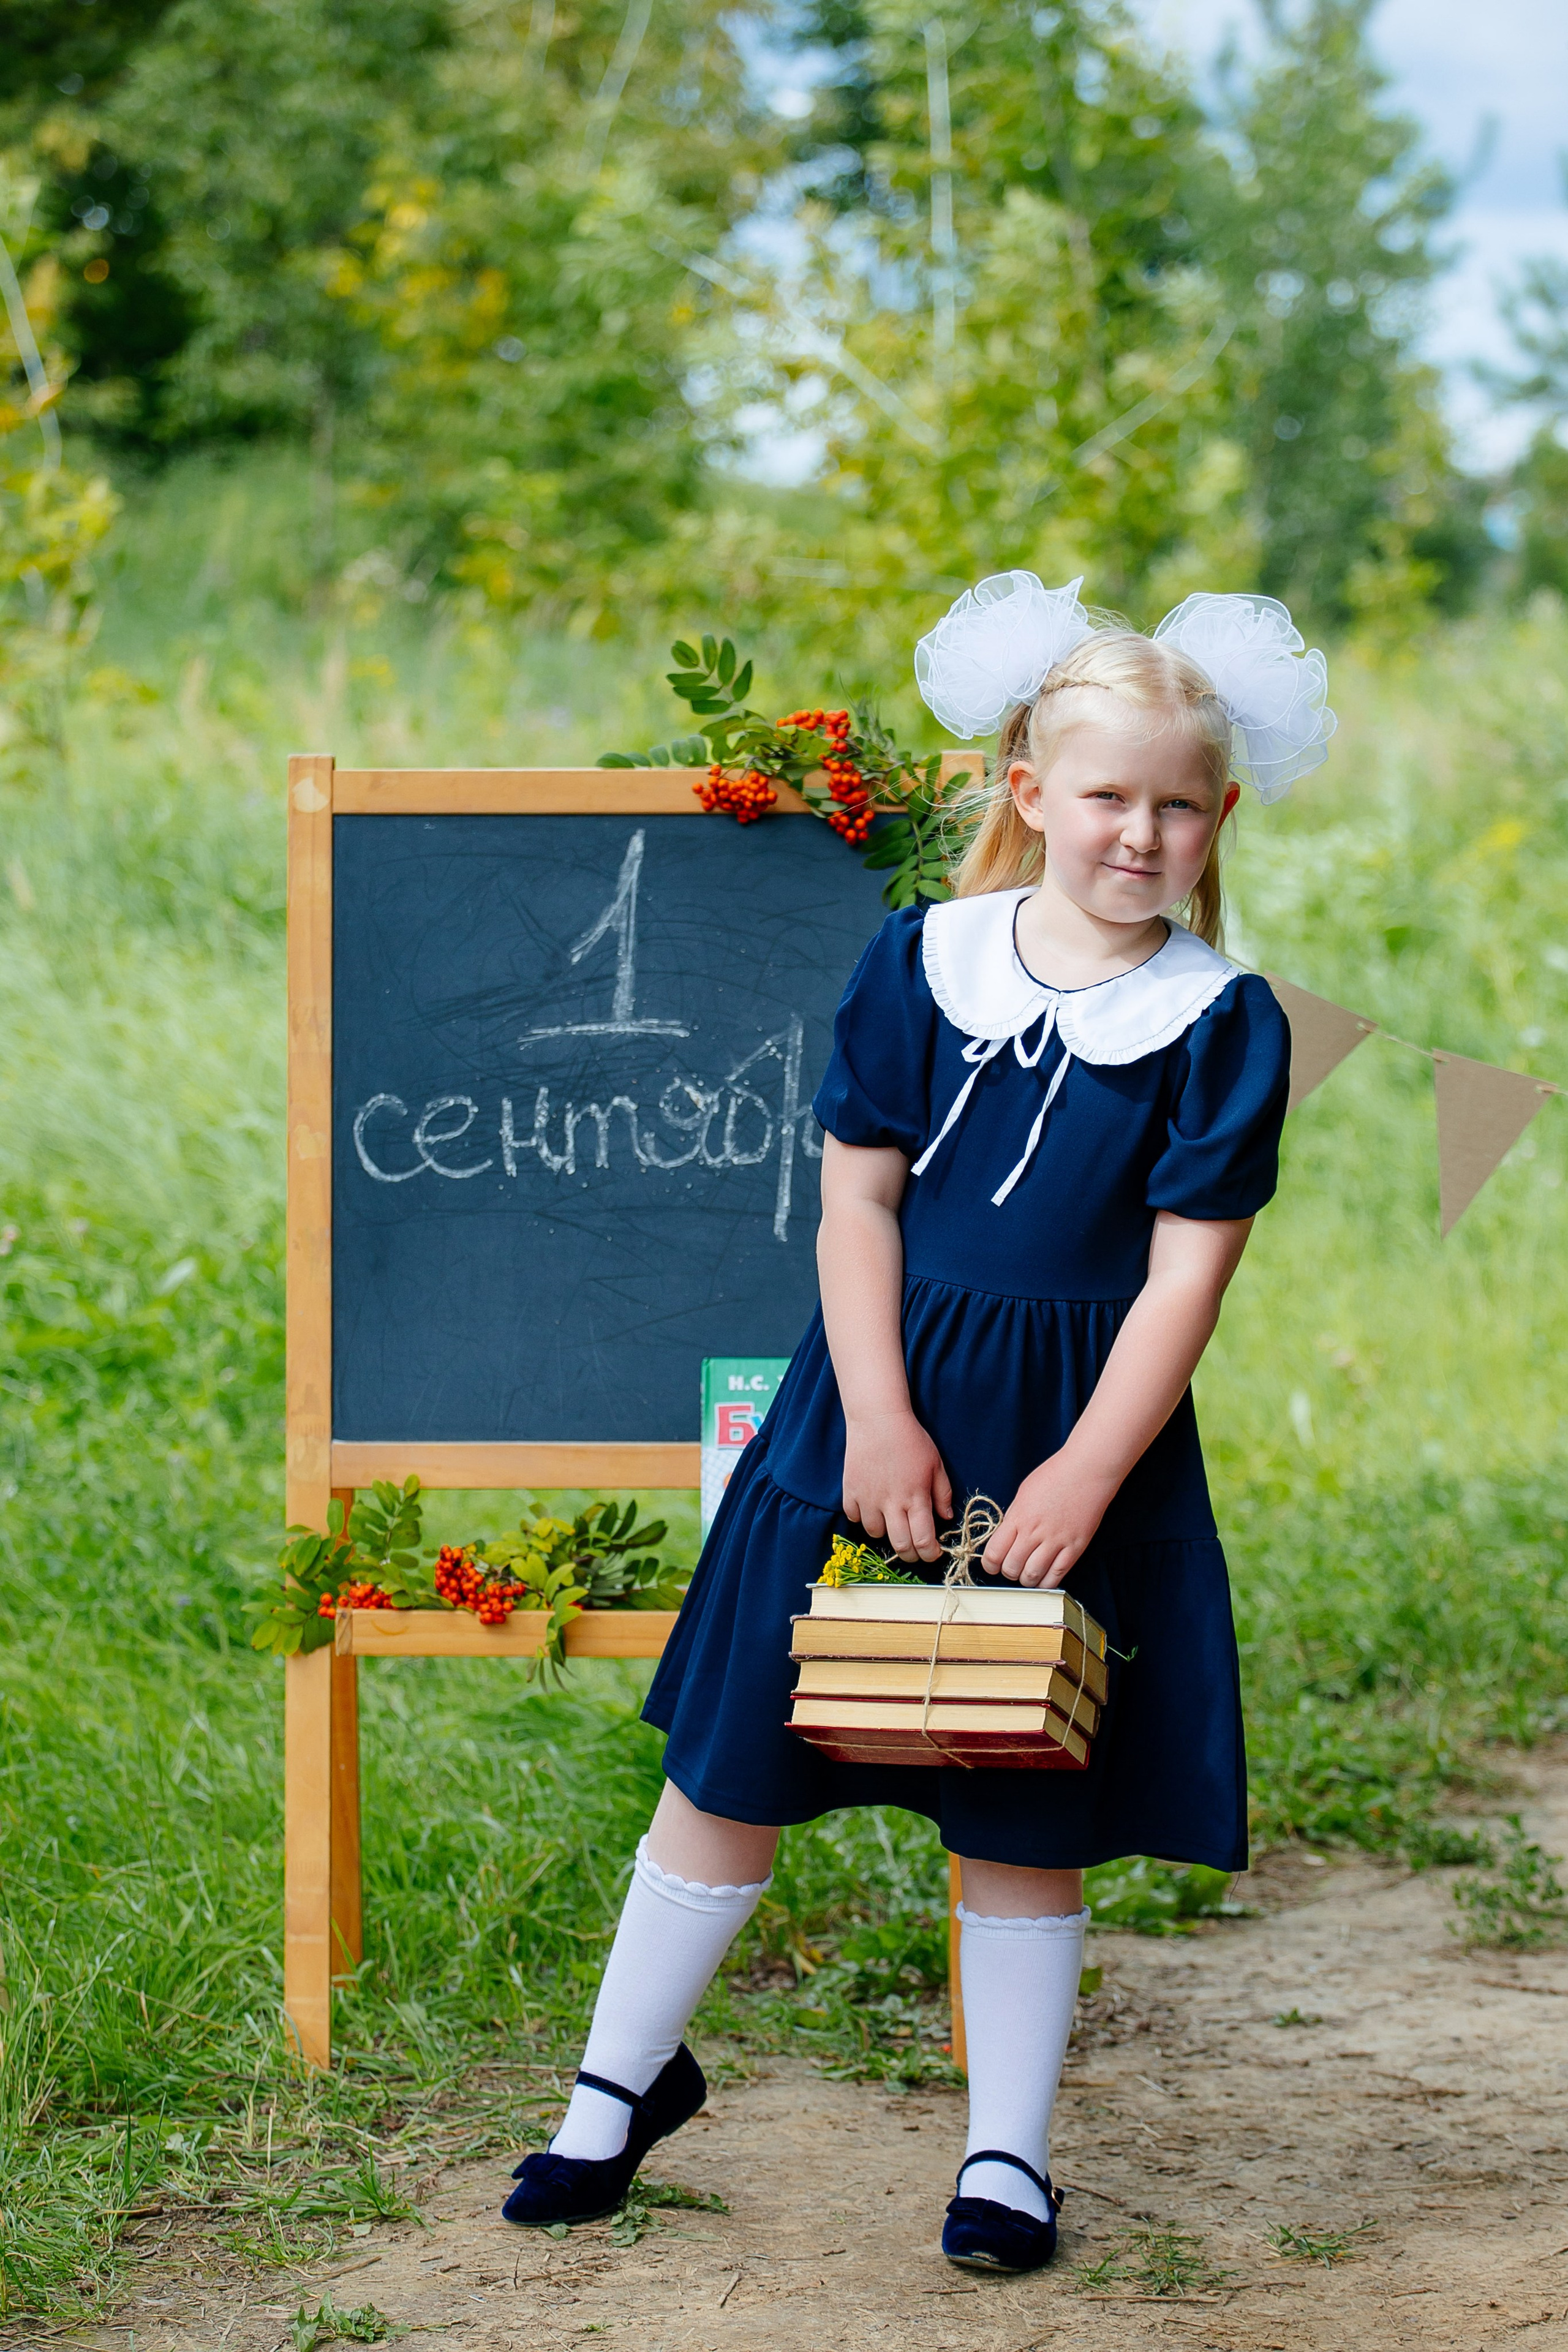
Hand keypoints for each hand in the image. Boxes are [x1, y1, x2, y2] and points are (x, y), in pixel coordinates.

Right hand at [842, 1411, 953, 1562]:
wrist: (878, 1419)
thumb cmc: (911, 1440)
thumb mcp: (936, 1464)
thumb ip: (942, 1494)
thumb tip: (946, 1518)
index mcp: (916, 1497)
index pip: (923, 1540)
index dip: (930, 1554)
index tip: (933, 1552)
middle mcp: (891, 1503)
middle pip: (900, 1546)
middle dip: (911, 1554)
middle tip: (915, 1548)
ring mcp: (868, 1499)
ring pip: (875, 1534)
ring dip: (886, 1533)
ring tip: (892, 1520)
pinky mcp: (850, 1491)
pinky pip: (854, 1518)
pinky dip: (863, 1517)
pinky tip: (872, 1507)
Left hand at [982, 1453, 1113, 1587]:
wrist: (1087, 1470)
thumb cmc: (1055, 1475)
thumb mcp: (1024, 1493)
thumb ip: (1014, 1517)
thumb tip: (1007, 1537)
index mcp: (1018, 1517)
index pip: (994, 1553)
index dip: (990, 1564)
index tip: (992, 1565)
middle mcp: (1034, 1532)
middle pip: (1011, 1568)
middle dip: (1008, 1572)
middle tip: (1012, 1567)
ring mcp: (1056, 1541)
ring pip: (1032, 1576)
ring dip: (1026, 1579)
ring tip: (1027, 1572)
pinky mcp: (1075, 1548)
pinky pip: (1056, 1576)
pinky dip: (1046, 1583)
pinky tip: (1044, 1577)